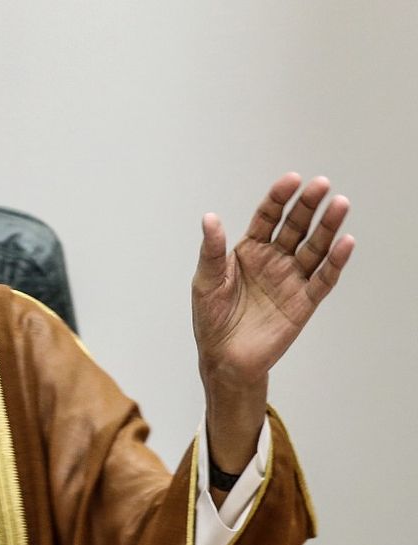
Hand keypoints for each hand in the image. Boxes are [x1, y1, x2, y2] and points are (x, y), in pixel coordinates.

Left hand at [192, 173, 353, 472]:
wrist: (224, 358)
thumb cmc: (211, 319)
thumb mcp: (206, 281)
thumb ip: (212, 251)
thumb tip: (209, 217)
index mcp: (249, 250)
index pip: (268, 217)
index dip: (279, 198)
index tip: (292, 180)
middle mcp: (273, 260)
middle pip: (295, 226)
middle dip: (308, 206)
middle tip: (322, 185)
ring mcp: (290, 280)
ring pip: (314, 248)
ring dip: (328, 227)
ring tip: (340, 204)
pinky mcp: (303, 302)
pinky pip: (323, 279)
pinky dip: (335, 262)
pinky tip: (345, 242)